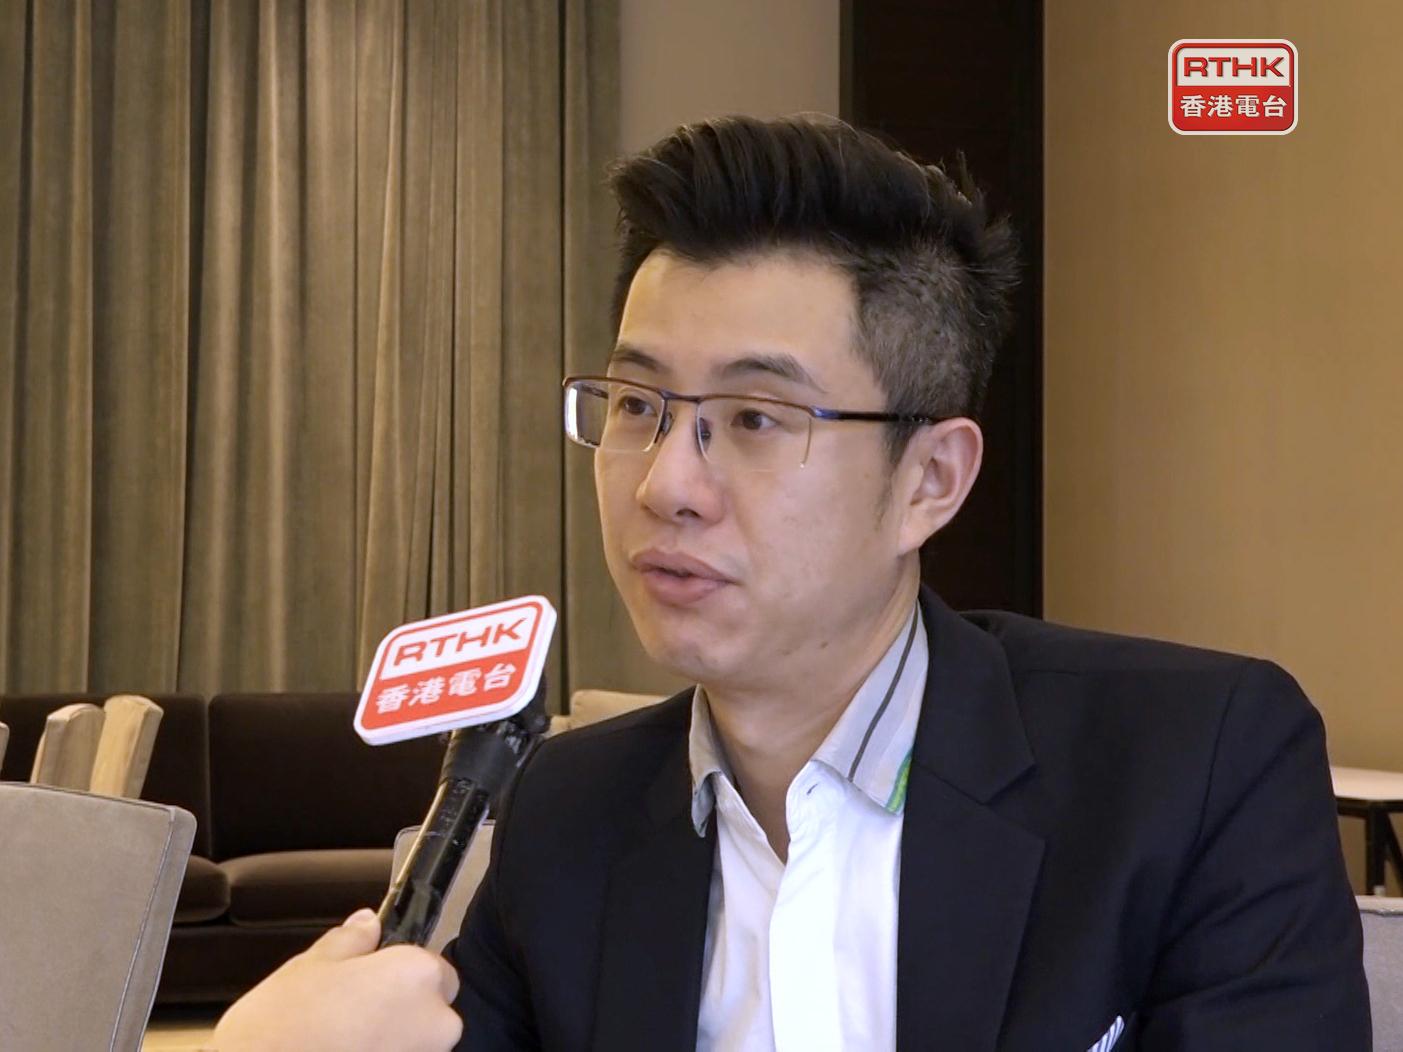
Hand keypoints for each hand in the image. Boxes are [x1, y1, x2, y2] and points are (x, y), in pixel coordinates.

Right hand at [212, 908, 462, 1051]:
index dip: (402, 974)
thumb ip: (350, 941)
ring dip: (390, 1042)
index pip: (433, 968)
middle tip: (350, 1016)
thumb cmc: (283, 1029)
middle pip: (431, 1012)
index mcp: (417, 976)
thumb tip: (368, 922)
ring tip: (340, 1042)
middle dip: (400, 1013)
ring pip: (416, 1045)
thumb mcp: (309, 967)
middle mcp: (436, 1022)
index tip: (372, 982)